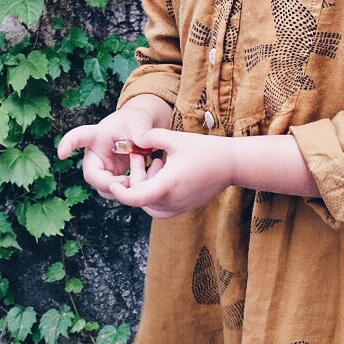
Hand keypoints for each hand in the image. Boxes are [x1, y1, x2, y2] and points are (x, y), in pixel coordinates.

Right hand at [56, 105, 162, 201]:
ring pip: (101, 187)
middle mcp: (95, 154)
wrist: (137, 130)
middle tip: (127, 181)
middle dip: (107, 183)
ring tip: (136, 180)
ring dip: (119, 190)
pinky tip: (139, 184)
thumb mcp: (140, 123)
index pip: (79, 137)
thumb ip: (142, 133)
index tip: (62, 154)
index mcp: (98, 135)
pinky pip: (113, 191)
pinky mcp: (109, 178)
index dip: (68, 144)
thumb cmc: (134, 122)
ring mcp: (101, 168)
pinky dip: (126, 192)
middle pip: (91, 174)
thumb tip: (141, 145)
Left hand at [104, 128, 234, 219]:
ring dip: (144, 186)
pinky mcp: (183, 207)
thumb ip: (152, 137)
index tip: (113, 183)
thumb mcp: (176, 138)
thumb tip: (134, 139)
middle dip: (135, 178)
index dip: (121, 193)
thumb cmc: (206, 150)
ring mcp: (178, 206)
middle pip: (140, 197)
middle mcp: (173, 200)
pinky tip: (162, 174)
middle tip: (140, 156)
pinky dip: (154, 193)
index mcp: (169, 184)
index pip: (137, 198)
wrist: (231, 164)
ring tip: (156, 163)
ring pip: (148, 203)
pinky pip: (159, 206)